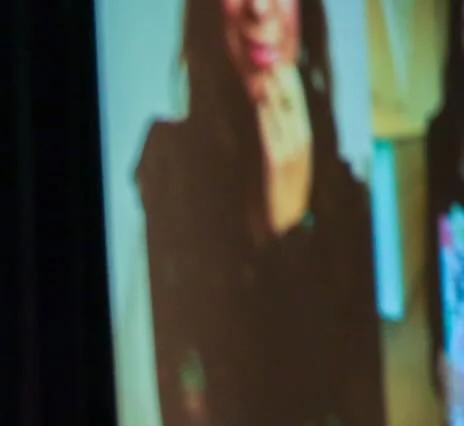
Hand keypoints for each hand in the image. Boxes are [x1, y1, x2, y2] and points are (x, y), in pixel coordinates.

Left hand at [255, 63, 312, 236]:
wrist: (286, 223)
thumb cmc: (283, 195)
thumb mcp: (288, 164)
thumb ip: (283, 142)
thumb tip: (274, 120)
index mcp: (305, 141)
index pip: (299, 106)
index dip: (292, 85)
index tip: (283, 66)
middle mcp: (300, 143)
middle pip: (294, 106)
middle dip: (284, 83)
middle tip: (274, 63)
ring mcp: (290, 152)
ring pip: (283, 116)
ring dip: (273, 96)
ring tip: (265, 76)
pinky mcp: (276, 163)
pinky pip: (271, 135)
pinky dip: (266, 119)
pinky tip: (260, 105)